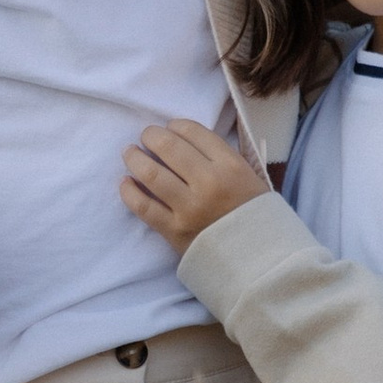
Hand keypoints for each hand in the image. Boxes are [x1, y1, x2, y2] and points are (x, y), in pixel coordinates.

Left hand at [121, 118, 268, 248]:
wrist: (256, 258)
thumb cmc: (252, 213)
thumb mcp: (248, 176)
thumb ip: (220, 156)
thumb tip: (182, 138)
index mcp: (230, 166)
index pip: (193, 132)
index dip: (175, 125)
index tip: (169, 127)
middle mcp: (209, 183)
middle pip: (168, 147)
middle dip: (151, 135)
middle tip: (146, 136)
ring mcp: (189, 208)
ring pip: (151, 173)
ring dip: (134, 158)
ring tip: (130, 152)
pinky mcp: (174, 231)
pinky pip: (143, 207)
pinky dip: (129, 192)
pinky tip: (125, 182)